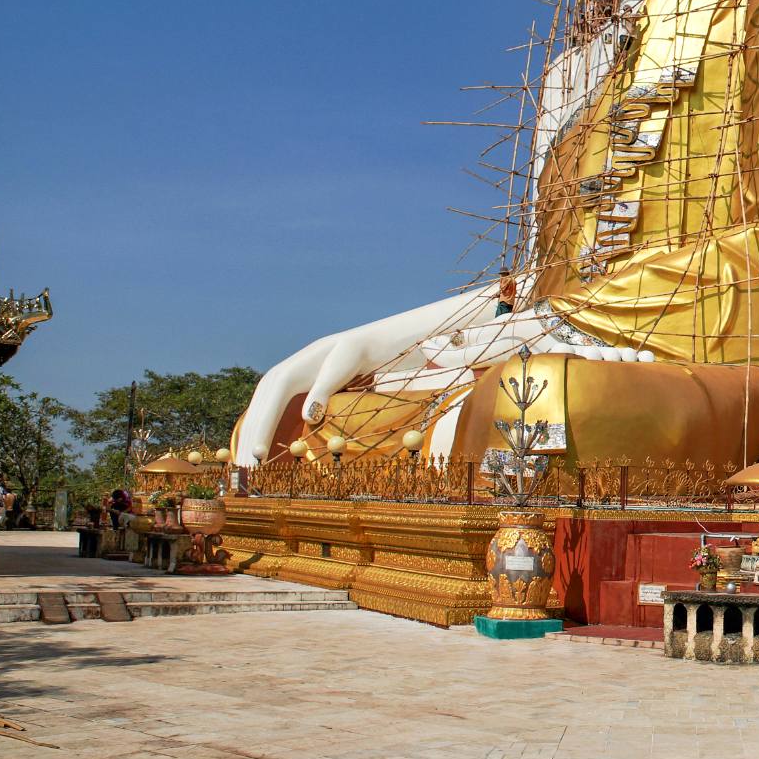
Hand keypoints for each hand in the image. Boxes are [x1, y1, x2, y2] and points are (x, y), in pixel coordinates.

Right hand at [235, 288, 498, 462]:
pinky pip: (276, 408)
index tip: (319, 414)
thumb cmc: (442, 337)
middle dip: (267, 413)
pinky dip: (258, 431)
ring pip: (272, 391)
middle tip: (258, 458)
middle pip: (287, 375)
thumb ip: (486, 312)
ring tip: (245, 468)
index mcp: (368, 342)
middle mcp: (331, 351)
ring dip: (253, 426)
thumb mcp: (462, 330)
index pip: (341, 356)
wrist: (421, 333)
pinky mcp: (307, 389)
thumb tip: (513, 290)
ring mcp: (312, 368)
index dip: (327, 382)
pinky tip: (250, 467)